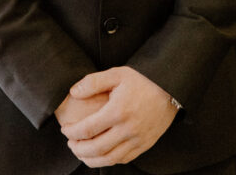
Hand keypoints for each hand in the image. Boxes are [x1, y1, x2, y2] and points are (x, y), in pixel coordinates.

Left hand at [58, 66, 177, 166]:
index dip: (72, 132)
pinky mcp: (145, 144)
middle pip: (96, 148)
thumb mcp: (118, 74)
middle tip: (70, 143)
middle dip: (78, 148)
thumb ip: (94, 82)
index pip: (88, 129)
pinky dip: (108, 160)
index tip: (65, 129)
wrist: (170, 88)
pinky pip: (123, 159)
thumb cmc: (143, 79)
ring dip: (90, 159)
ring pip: (109, 159)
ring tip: (81, 152)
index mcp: (118, 111)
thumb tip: (73, 91)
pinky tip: (100, 154)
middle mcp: (128, 129)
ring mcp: (137, 139)